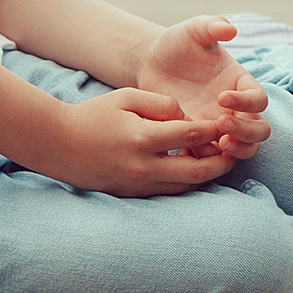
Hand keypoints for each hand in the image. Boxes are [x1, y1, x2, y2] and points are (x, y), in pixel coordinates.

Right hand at [38, 87, 240, 196]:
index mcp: (142, 138)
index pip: (191, 136)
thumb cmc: (93, 116)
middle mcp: (144, 166)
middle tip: (233, 150)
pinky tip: (191, 170)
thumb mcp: (125, 97)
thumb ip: (161, 103)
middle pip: (198, 171)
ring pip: (186, 186)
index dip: (213, 130)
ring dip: (206, 175)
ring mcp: (139, 184)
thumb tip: (186, 117)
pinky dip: (185, 182)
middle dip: (221, 161)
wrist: (58, 145)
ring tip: (217, 161)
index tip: (225, 123)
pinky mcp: (134, 195)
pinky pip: (169, 192)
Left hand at [137, 16, 270, 160]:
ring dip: (236, 151)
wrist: (152, 62)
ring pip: (244, 148)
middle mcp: (235, 108)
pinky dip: (207, 159)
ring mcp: (218, 126)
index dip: (246, 102)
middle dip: (247, 132)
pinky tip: (189, 152)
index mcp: (240, 83)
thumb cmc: (178, 43)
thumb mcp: (193, 30)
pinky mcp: (199, 138)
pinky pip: (212, 157)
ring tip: (217, 145)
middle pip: (260, 130)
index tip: (222, 97)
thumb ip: (211, 26)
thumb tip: (229, 29)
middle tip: (222, 126)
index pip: (258, 100)